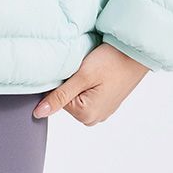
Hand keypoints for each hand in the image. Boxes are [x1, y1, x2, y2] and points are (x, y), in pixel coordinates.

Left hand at [32, 41, 150, 124]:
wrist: (135, 53)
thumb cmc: (111, 62)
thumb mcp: (82, 76)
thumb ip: (59, 96)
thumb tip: (38, 113)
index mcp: (85, 115)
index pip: (56, 98)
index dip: (62, 80)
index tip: (75, 69)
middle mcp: (93, 119)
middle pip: (66, 99)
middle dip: (70, 82)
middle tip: (85, 69)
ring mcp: (101, 111)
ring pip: (76, 95)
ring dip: (79, 82)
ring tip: (92, 70)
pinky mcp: (105, 102)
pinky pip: (87, 94)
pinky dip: (88, 83)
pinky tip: (98, 74)